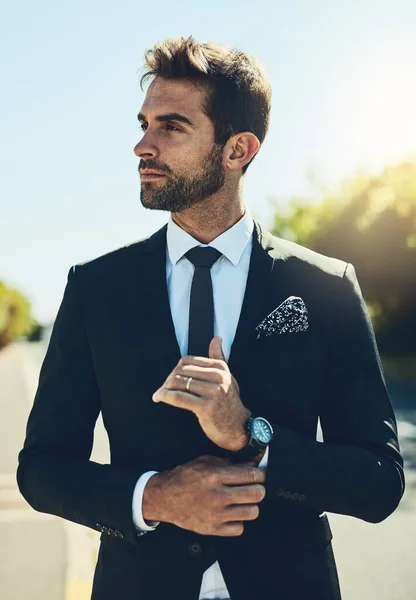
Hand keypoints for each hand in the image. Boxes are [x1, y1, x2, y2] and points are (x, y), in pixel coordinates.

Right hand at [142, 455, 265, 535]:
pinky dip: (239, 520)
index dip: (261, 473)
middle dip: (259, 488)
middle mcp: (217, 495)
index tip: (260, 474)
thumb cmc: (185, 477)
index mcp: (215, 476)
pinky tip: (232, 513)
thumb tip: (251, 465)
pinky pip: (240, 528)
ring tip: (244, 500)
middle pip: (256, 494)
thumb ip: (228, 463)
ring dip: (251, 505)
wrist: (164, 498)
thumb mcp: (205, 462)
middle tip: (255, 487)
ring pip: (252, 512)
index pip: (251, 475)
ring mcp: (216, 515)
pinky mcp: (213, 529)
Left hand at [152, 336, 249, 450]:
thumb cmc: (230, 403)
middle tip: (163, 389)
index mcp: (221, 368)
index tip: (170, 380)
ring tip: (159, 394)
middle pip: (181, 371)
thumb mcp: (227, 378)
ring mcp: (213, 392)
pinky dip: (165, 396)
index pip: (188, 361)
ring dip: (164, 389)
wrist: (239, 428)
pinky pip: (179, 397)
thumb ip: (219, 358)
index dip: (175, 370)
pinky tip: (159, 398)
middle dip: (168, 380)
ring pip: (179, 383)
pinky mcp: (206, 407)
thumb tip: (216, 339)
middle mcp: (219, 377)